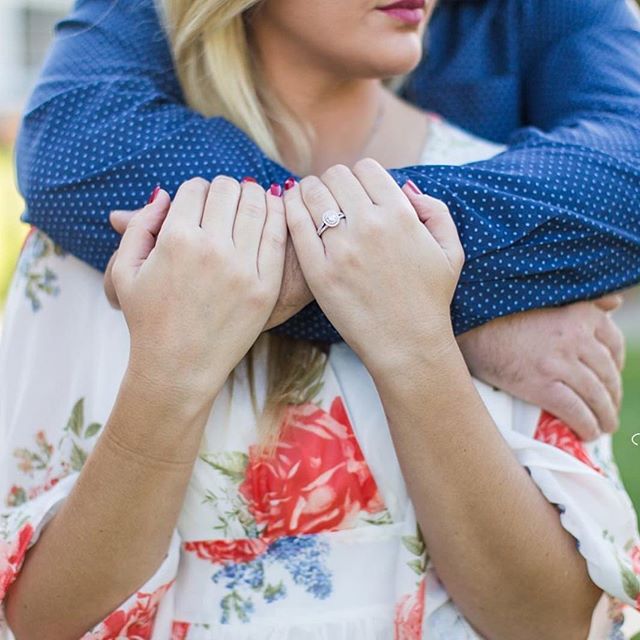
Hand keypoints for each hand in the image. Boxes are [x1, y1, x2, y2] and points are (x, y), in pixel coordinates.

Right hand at [107, 205, 312, 329]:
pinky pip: (278, 234)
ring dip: (251, 195)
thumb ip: (139, 225)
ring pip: (256, 204)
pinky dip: (276, 215)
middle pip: (227, 189)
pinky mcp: (266, 287)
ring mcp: (242, 268)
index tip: (198, 202)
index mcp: (175, 240)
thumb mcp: (125, 271)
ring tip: (247, 201)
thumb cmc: (147, 320)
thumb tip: (163, 193)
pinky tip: (270, 213)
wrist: (179, 368)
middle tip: (222, 201)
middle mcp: (211, 249)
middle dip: (223, 189)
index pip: (195, 187)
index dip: (195, 190)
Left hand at [283, 159, 463, 374]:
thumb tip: (405, 188)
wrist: (407, 344)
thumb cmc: (430, 299)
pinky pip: (294, 223)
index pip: (367, 169)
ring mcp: (342, 249)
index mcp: (400, 215)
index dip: (361, 176)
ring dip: (310, 191)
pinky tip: (292, 209)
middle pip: (336, 176)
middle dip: (334, 182)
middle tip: (333, 197)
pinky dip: (290, 209)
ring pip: (311, 193)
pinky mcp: (318, 271)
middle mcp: (369, 226)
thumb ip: (435, 210)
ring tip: (310, 201)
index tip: (357, 191)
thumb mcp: (450, 251)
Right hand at [457, 296, 624, 439]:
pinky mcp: (542, 385)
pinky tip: (587, 433)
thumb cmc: (502, 314)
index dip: (617, 367)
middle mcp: (574, 337)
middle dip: (612, 397)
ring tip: (603, 426)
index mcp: (579, 314)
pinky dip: (586, 425)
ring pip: (595, 396)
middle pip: (607, 375)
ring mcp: (559, 362)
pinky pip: (575, 411)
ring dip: (604, 416)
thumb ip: (586, 300)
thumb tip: (615, 302)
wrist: (469, 327)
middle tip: (609, 411)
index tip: (611, 381)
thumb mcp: (548, 299)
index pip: (613, 344)